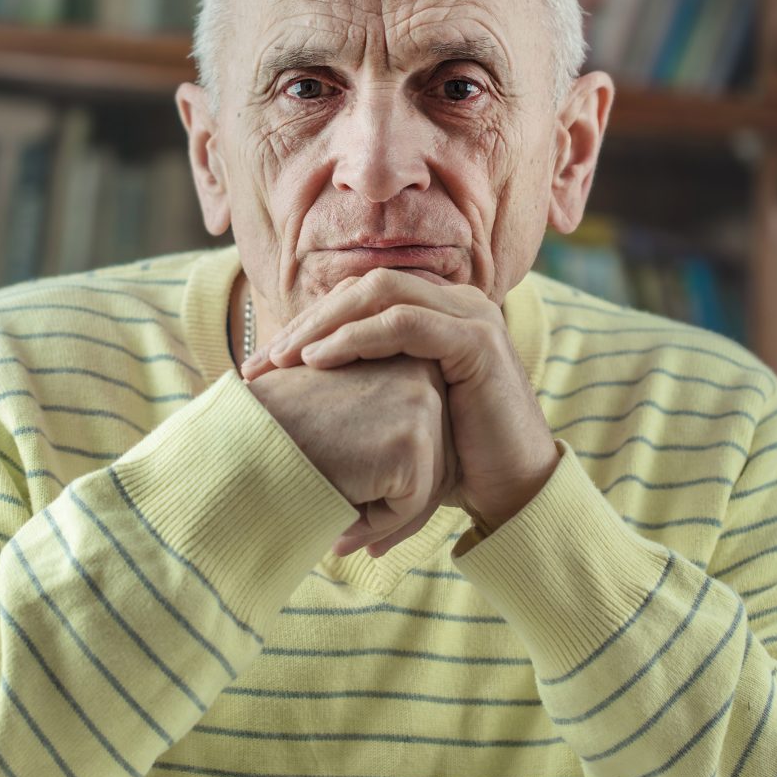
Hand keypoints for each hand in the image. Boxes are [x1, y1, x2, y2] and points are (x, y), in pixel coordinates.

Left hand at [242, 270, 558, 533]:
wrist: (515, 490)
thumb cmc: (456, 459)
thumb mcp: (405, 409)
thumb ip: (369, 383)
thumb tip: (305, 388)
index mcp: (441, 311)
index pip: (362, 295)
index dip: (309, 320)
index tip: (263, 362)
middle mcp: (458, 303)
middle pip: (364, 286)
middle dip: (307, 320)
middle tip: (261, 361)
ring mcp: (471, 316)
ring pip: (380, 293)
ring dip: (322, 323)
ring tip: (281, 361)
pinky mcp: (477, 341)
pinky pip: (404, 322)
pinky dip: (354, 337)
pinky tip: (318, 361)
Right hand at [246, 356, 456, 556]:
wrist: (240, 438)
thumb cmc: (277, 432)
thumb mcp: (341, 418)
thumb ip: (380, 434)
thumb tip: (408, 484)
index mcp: (406, 360)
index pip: (431, 437)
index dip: (400, 484)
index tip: (362, 512)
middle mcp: (422, 375)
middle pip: (440, 460)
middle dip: (402, 509)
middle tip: (358, 540)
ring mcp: (420, 406)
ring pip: (429, 486)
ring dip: (389, 521)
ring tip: (342, 535)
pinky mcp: (411, 441)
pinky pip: (411, 503)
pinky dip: (378, 525)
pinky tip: (339, 528)